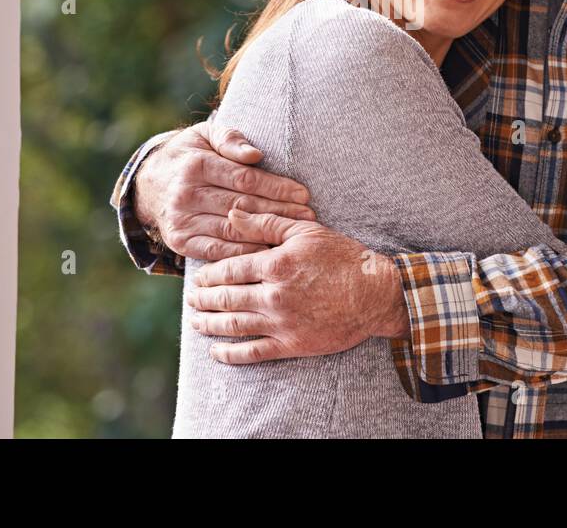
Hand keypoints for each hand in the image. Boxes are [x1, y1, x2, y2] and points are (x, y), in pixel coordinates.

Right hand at [133, 120, 314, 261]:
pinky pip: (216, 250)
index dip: (276, 188)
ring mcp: (181, 220)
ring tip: (293, 235)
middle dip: (278, 212)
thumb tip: (255, 155)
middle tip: (307, 216)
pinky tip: (265, 250)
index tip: (303, 194)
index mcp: (195, 165)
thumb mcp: (204, 135)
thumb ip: (229, 138)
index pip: (244, 180)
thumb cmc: (189, 154)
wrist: (149, 183)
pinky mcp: (179, 241)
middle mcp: (185, 194)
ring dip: (265, 234)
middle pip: (242, 206)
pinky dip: (242, 252)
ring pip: (232, 230)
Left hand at [186, 210, 409, 363]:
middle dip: (203, 299)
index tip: (198, 276)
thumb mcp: (305, 230)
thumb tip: (233, 213)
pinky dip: (230, 354)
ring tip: (195, 322)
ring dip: (209, 324)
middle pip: (225, 298)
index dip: (209, 274)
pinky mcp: (292, 345)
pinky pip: (253, 352)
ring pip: (233, 326)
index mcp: (274, 264)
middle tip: (190, 299)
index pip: (229, 269)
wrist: (375, 294)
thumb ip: (266, 221)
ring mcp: (281, 323)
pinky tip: (215, 351)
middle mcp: (273, 295)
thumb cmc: (343, 257)